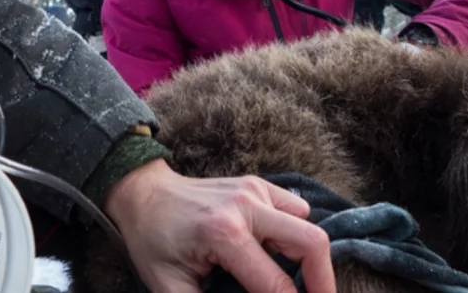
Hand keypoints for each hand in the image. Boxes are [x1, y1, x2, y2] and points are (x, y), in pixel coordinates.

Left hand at [105, 160, 334, 292]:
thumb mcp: (168, 287)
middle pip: (312, 244)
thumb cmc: (153, 242)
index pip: (276, 286)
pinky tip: (282, 253)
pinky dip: (299, 234)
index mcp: (224, 234)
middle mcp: (247, 207)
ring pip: (309, 225)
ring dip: (311, 259)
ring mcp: (255, 191)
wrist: (144, 195)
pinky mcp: (258, 185)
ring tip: (298, 285)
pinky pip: (297, 209)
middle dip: (324, 284)